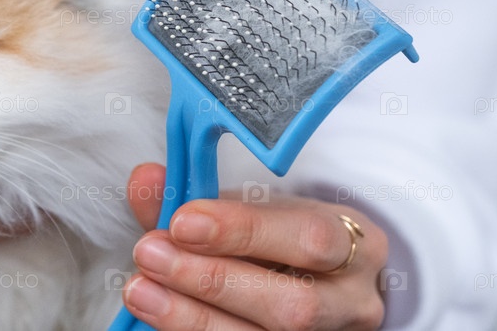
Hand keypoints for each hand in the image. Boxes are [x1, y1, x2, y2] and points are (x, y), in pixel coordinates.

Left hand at [123, 164, 387, 329]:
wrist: (318, 284)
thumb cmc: (284, 240)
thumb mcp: (257, 209)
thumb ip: (201, 196)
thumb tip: (147, 180)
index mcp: (354, 243)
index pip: (309, 238)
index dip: (245, 231)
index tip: (183, 221)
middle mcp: (352, 301)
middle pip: (295, 305)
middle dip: (214, 279)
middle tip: (151, 252)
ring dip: (191, 316)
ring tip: (141, 288)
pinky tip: (159, 316)